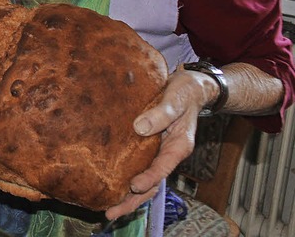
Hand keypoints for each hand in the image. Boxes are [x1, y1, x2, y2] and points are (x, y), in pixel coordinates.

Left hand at [104, 68, 217, 219]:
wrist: (191, 85)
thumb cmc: (185, 92)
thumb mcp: (175, 101)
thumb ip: (160, 114)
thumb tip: (139, 128)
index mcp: (179, 146)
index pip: (162, 169)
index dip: (148, 180)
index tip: (133, 187)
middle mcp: (169, 153)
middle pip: (151, 183)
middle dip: (133, 200)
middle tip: (111, 212)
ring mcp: (159, 151)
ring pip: (144, 178)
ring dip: (128, 194)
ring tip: (108, 208)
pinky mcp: (150, 144)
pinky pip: (139, 165)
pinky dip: (127, 176)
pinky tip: (111, 182)